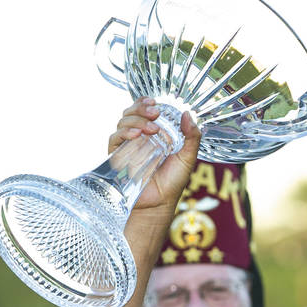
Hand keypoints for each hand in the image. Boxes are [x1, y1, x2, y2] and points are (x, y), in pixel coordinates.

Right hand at [106, 97, 200, 212]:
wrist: (159, 203)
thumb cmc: (173, 182)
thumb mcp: (188, 158)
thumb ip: (191, 137)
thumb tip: (188, 114)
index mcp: (155, 134)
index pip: (145, 111)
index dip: (146, 103)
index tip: (155, 102)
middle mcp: (139, 137)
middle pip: (132, 112)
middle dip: (141, 109)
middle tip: (155, 113)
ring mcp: (127, 145)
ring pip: (123, 122)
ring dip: (136, 120)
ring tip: (151, 129)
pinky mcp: (117, 156)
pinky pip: (115, 138)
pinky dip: (124, 133)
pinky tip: (136, 135)